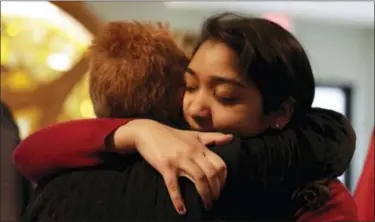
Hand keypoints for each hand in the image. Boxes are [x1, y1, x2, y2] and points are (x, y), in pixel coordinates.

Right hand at [117, 119, 231, 213]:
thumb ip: (213, 137)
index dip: (223, 179)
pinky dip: (178, 199)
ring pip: (199, 178)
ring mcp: (179, 159)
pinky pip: (174, 185)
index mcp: (200, 147)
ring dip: (205, 195)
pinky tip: (182, 210)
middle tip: (214, 199)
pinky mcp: (166, 166)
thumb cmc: (172, 135)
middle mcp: (192, 153)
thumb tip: (231, 137)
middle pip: (212, 173)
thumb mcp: (194, 135)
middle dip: (216, 189)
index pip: (220, 164)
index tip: (221, 188)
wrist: (148, 131)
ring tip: (206, 205)